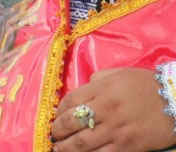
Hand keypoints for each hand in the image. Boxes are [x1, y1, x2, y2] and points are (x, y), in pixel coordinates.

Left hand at [52, 67, 175, 150]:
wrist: (175, 101)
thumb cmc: (146, 85)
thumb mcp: (118, 74)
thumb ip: (96, 81)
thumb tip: (82, 90)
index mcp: (101, 90)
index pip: (69, 101)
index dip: (58, 110)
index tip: (56, 115)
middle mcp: (105, 111)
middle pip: (71, 123)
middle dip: (57, 131)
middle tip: (54, 135)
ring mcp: (116, 131)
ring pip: (82, 144)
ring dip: (66, 148)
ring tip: (60, 149)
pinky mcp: (128, 147)